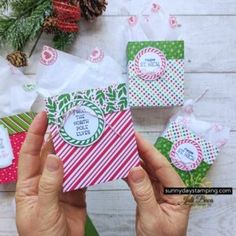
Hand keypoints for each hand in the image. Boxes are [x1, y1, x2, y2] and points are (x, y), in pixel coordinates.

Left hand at [15, 112, 86, 235]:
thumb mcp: (43, 211)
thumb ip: (49, 185)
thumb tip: (55, 158)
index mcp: (29, 184)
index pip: (29, 152)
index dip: (35, 133)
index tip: (43, 116)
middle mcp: (45, 180)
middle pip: (50, 153)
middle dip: (58, 136)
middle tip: (68, 122)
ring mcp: (61, 184)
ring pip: (67, 161)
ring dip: (74, 149)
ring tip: (82, 134)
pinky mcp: (75, 190)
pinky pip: (80, 173)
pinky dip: (86, 164)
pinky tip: (91, 156)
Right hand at [128, 133, 189, 235]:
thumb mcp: (152, 218)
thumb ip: (143, 193)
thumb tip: (134, 169)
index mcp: (178, 192)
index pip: (162, 166)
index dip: (148, 150)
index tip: (136, 137)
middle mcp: (170, 188)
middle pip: (154, 165)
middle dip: (141, 151)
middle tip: (128, 138)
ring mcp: (159, 191)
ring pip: (146, 170)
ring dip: (135, 160)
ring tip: (123, 149)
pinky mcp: (149, 195)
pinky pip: (140, 180)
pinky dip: (130, 173)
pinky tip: (122, 166)